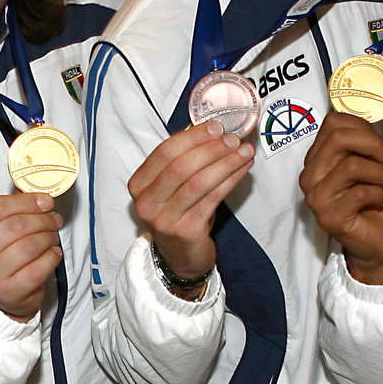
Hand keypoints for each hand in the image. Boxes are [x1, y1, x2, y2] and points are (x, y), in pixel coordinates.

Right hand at [0, 192, 62, 320]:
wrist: (1, 293)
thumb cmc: (0, 255)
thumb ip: (13, 207)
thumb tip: (38, 193)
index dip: (27, 201)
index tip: (45, 201)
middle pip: (16, 225)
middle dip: (42, 220)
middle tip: (54, 219)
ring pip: (29, 245)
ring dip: (48, 237)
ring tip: (53, 236)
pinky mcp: (9, 291)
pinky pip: (38, 268)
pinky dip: (52, 257)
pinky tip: (53, 252)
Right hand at [128, 122, 254, 280]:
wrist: (181, 257)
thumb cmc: (178, 214)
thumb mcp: (172, 187)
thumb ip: (183, 159)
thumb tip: (209, 128)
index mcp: (139, 185)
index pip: (164, 153)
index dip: (192, 137)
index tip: (215, 126)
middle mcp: (147, 203)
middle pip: (180, 166)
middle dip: (211, 149)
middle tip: (232, 139)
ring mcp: (165, 219)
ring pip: (198, 183)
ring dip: (225, 163)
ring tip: (243, 151)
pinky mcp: (186, 231)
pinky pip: (212, 199)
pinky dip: (230, 180)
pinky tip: (242, 169)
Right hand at [299, 113, 382, 283]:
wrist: (374, 241)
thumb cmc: (371, 201)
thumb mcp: (368, 165)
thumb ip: (361, 145)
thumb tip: (368, 128)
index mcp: (316, 159)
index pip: (332, 123)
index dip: (363, 128)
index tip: (380, 146)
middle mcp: (309, 176)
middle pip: (338, 138)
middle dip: (372, 144)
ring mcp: (316, 197)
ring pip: (353, 165)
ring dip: (381, 173)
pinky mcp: (328, 217)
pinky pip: (361, 193)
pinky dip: (380, 194)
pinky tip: (380, 201)